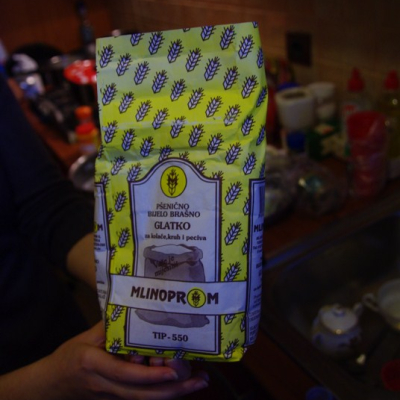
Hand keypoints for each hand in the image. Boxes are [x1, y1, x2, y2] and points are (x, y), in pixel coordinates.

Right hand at [1, 322, 207, 399]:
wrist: (52, 385)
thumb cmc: (69, 357)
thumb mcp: (85, 337)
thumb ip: (109, 327)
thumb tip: (133, 309)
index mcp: (94, 366)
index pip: (125, 374)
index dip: (151, 375)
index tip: (173, 371)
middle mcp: (105, 386)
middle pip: (142, 395)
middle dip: (173, 390)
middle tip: (199, 380)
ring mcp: (111, 397)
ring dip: (174, 394)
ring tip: (198, 383)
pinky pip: (142, 399)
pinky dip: (162, 394)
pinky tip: (180, 386)